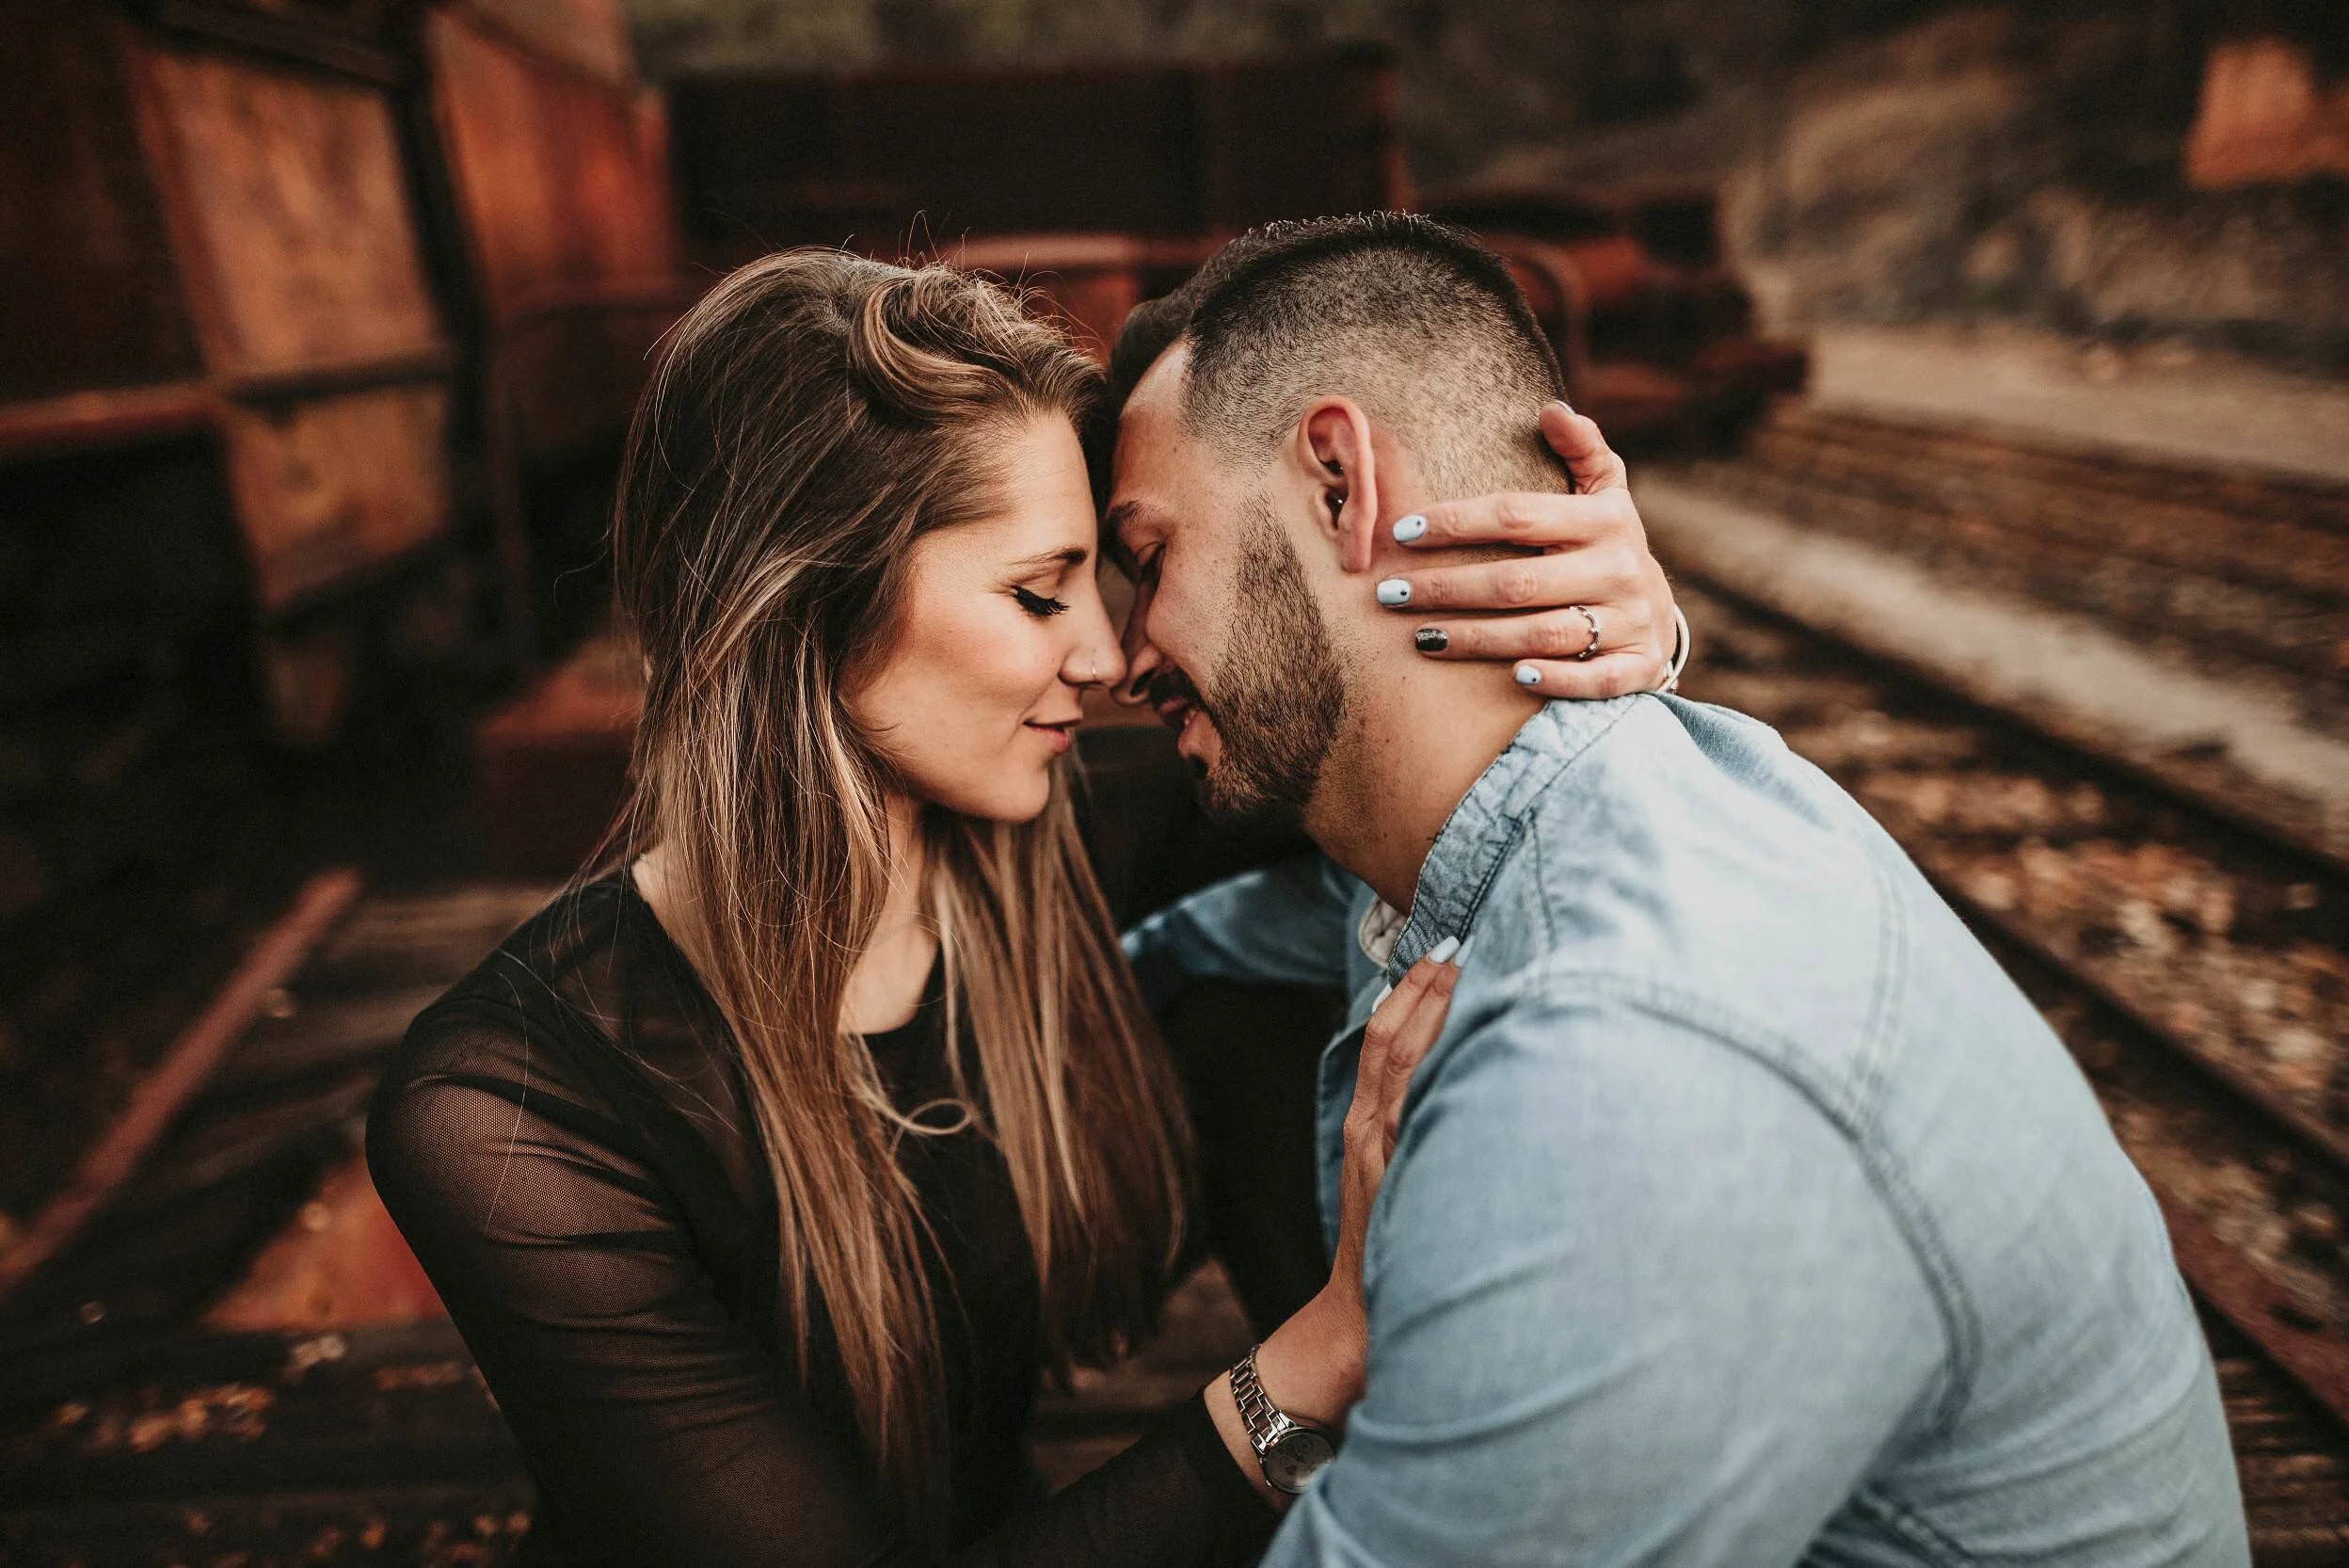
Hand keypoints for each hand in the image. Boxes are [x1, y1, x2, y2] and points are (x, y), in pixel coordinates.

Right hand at [1206, 943, 1464, 1503]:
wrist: (1354, 1321)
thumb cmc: (1383, 1253)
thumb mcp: (1390, 1181)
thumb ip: (1412, 1134)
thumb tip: (1452, 1088)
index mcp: (1364, 1128)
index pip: (1382, 1042)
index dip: (1408, 992)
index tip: (1440, 954)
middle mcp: (1370, 1133)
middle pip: (1393, 1041)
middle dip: (1425, 988)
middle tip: (1460, 944)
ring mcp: (1385, 1154)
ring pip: (1407, 1065)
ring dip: (1435, 1012)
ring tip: (1466, 970)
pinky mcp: (1401, 1178)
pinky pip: (1422, 1110)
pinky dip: (1441, 1067)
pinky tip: (1471, 1039)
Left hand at [1380, 402, 1676, 696]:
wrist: (1657, 613)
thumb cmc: (1607, 543)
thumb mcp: (1605, 490)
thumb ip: (1581, 449)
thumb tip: (1551, 410)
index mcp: (1604, 518)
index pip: (1517, 515)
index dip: (1456, 522)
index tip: (1401, 531)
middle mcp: (1618, 569)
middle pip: (1518, 582)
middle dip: (1447, 588)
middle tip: (1389, 593)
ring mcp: (1629, 620)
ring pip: (1544, 634)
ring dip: (1477, 639)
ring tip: (1419, 637)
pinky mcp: (1636, 666)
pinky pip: (1594, 679)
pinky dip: (1555, 679)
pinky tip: (1511, 676)